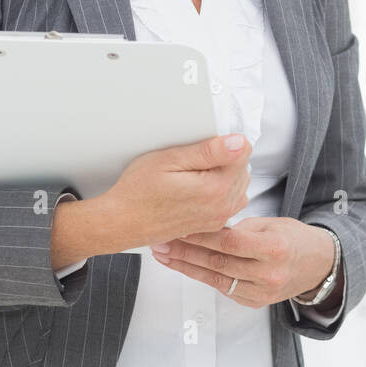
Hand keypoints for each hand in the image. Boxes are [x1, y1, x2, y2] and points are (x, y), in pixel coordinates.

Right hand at [90, 134, 252, 250]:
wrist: (122, 222)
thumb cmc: (138, 192)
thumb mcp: (170, 159)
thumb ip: (209, 151)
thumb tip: (238, 142)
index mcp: (216, 188)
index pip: (243, 151)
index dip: (223, 142)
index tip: (204, 145)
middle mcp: (222, 207)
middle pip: (242, 168)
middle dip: (224, 159)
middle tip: (192, 161)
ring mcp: (218, 218)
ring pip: (238, 184)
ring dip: (223, 175)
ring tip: (193, 174)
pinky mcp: (212, 224)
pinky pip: (230, 200)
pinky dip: (219, 190)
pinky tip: (197, 188)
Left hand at [150, 218, 335, 308]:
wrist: (317, 265)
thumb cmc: (294, 239)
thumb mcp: (272, 223)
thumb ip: (242, 227)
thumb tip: (208, 225)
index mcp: (275, 248)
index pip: (230, 241)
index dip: (201, 235)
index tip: (180, 225)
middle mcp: (268, 273)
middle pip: (218, 262)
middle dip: (185, 251)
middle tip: (162, 241)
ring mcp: (261, 292)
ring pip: (215, 279)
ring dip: (186, 266)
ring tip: (165, 255)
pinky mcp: (254, 302)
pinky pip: (223, 288)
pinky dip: (202, 276)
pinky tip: (186, 266)